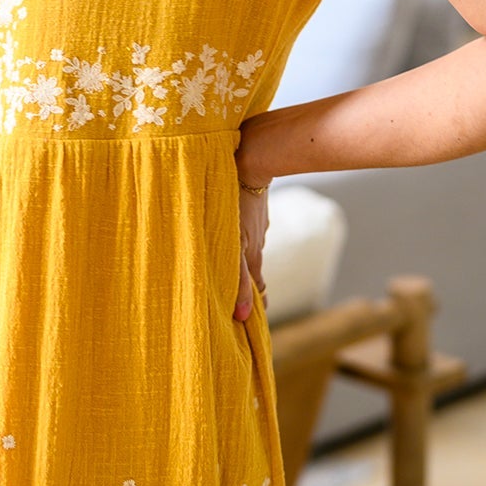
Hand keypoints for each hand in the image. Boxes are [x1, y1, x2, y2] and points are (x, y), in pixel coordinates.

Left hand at [233, 177, 268, 321]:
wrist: (252, 164)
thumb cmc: (236, 204)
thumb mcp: (235, 247)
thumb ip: (237, 279)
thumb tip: (243, 315)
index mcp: (254, 258)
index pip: (259, 290)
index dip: (255, 305)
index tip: (249, 321)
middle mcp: (257, 244)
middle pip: (252, 271)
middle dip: (245, 286)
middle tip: (235, 300)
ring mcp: (254, 226)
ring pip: (247, 249)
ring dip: (238, 260)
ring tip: (226, 270)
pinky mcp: (250, 210)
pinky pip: (243, 229)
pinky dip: (236, 239)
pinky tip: (228, 235)